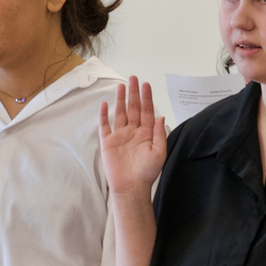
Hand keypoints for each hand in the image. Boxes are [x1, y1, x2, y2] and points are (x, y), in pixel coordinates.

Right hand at [99, 76, 166, 197]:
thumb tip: (161, 117)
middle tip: (133, 78)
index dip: (147, 98)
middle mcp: (133, 132)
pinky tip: (105, 104)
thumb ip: (160, 134)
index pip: (147, 111)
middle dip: (134, 93)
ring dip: (120, 100)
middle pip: (133, 108)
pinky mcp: (108, 142)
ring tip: (121, 86)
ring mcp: (120, 136)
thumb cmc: (146, 172)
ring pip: (120, 113)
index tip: (146, 85)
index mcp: (146, 133)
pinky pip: (105, 126)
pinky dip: (104, 115)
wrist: (131, 188)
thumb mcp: (159, 153)